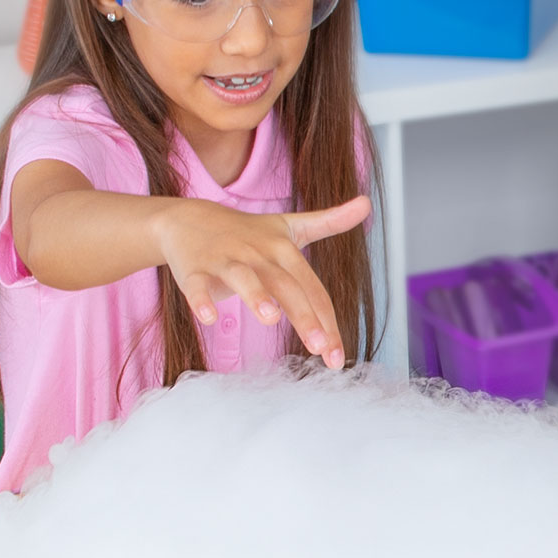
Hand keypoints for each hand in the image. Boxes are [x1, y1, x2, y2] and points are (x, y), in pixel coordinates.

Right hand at [155, 195, 371, 368]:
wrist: (189, 219)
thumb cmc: (248, 232)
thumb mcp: (291, 226)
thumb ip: (330, 222)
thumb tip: (368, 202)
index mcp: (283, 249)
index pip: (312, 288)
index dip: (327, 320)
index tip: (337, 354)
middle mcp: (258, 253)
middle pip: (285, 285)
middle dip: (304, 317)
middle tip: (320, 347)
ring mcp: (225, 259)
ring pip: (244, 278)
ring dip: (256, 296)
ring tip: (270, 318)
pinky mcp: (194, 268)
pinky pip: (195, 285)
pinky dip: (201, 300)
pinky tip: (209, 317)